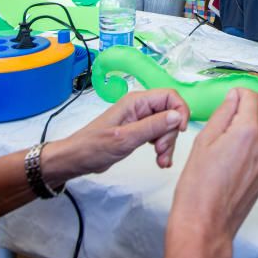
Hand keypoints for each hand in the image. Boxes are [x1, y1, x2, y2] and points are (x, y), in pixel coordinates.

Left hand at [44, 89, 189, 179]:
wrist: (76, 160)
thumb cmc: (94, 147)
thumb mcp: (125, 138)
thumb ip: (152, 126)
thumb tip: (178, 116)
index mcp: (136, 101)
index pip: (170, 96)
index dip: (180, 111)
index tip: (180, 130)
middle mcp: (140, 107)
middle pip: (170, 113)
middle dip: (171, 134)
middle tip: (162, 152)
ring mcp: (140, 120)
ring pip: (166, 127)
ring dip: (167, 144)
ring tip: (161, 161)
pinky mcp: (139, 132)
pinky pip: (158, 136)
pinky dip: (162, 148)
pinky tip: (160, 160)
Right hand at [169, 89, 257, 251]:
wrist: (206, 224)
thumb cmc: (199, 188)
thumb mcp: (204, 140)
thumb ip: (223, 114)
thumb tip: (234, 98)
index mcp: (249, 131)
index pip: (252, 97)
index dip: (238, 95)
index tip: (228, 101)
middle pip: (257, 115)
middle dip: (240, 116)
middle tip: (217, 132)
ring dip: (245, 133)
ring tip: (221, 151)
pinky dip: (249, 149)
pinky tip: (230, 163)